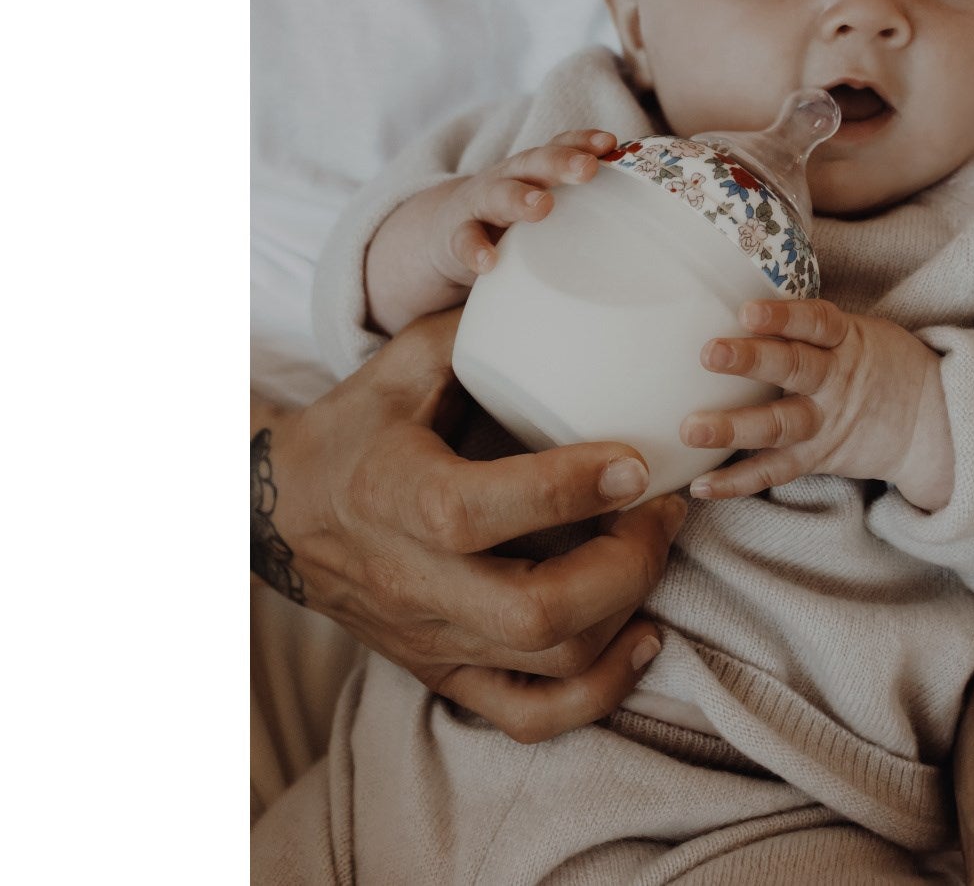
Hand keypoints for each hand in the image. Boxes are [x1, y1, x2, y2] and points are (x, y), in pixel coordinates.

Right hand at [251, 309, 686, 743]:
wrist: (281, 516)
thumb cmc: (355, 430)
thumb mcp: (399, 367)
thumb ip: (472, 331)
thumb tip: (548, 287)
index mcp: (398, 496)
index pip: (479, 512)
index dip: (568, 491)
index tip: (637, 459)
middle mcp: (414, 582)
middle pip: (532, 613)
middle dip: (624, 566)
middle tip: (663, 509)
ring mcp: (433, 637)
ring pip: (545, 666)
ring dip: (625, 613)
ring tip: (656, 549)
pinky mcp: (447, 670)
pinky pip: (528, 714)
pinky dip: (599, 691)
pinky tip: (643, 635)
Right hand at [366, 128, 616, 335]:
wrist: (444, 229)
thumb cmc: (515, 219)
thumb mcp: (548, 207)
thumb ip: (589, 210)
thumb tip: (659, 232)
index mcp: (536, 169)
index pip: (561, 145)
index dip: (583, 141)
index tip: (612, 144)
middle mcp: (509, 177)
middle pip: (535, 161)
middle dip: (561, 161)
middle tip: (588, 168)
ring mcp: (480, 204)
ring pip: (498, 194)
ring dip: (519, 197)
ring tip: (541, 205)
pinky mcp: (456, 235)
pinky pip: (464, 241)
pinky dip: (475, 249)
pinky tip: (489, 262)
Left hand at [680, 297, 955, 509]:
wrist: (932, 421)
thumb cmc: (878, 364)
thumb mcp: (856, 331)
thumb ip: (808, 323)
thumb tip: (737, 289)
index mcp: (846, 340)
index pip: (816, 322)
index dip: (783, 316)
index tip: (747, 311)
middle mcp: (835, 381)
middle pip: (794, 368)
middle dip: (751, 361)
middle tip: (709, 354)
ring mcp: (825, 422)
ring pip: (780, 425)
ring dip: (734, 428)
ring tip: (692, 429)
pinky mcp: (817, 458)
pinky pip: (776, 471)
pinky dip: (739, 480)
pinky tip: (702, 485)